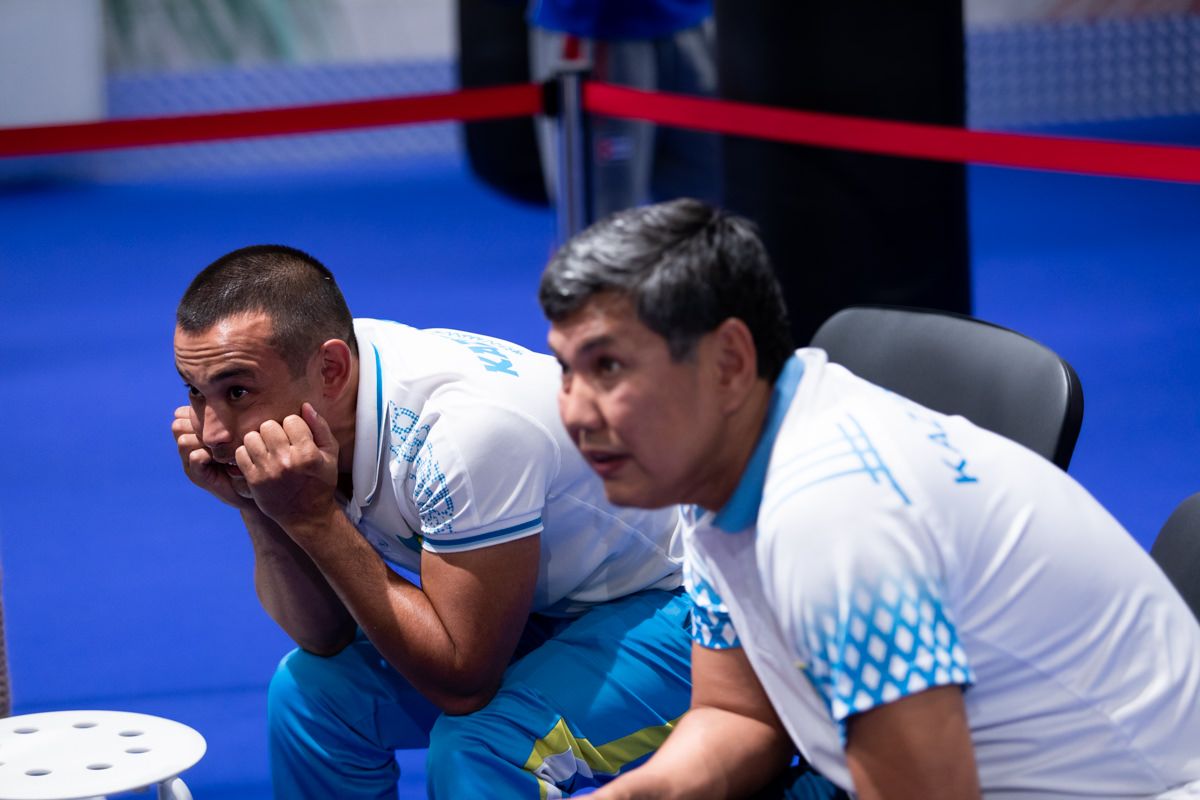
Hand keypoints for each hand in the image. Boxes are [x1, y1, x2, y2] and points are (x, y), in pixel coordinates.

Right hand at [172, 405, 256, 509]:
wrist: (256, 485)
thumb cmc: (251, 452)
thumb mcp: (240, 427)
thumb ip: (229, 411)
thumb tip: (232, 388)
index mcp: (196, 432)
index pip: (181, 413)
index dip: (197, 413)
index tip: (221, 417)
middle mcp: (189, 446)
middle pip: (178, 424)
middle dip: (197, 425)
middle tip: (222, 433)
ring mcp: (190, 462)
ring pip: (184, 439)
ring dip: (203, 440)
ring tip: (223, 446)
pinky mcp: (198, 477)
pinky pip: (194, 457)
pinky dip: (207, 455)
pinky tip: (222, 458)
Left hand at [236, 403, 340, 537]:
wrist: (307, 516)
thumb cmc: (320, 483)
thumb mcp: (330, 455)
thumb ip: (320, 428)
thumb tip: (306, 406)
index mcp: (308, 454)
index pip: (292, 420)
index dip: (294, 426)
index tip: (297, 437)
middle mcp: (286, 462)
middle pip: (269, 425)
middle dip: (275, 431)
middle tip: (280, 442)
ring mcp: (268, 471)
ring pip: (251, 437)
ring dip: (259, 441)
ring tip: (267, 450)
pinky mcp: (253, 480)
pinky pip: (240, 453)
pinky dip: (247, 454)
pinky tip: (258, 459)